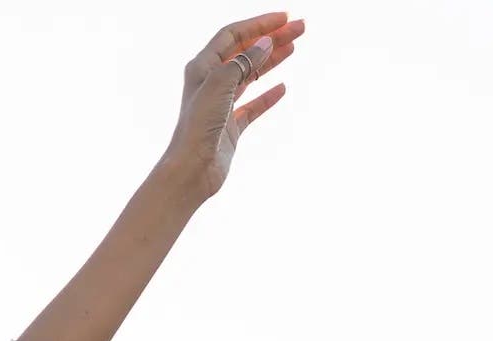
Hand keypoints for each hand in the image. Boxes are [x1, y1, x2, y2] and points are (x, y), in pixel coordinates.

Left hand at [161, 13, 302, 201]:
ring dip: (272, 60)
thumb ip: (243, 61)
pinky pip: (252, 106)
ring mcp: (221, 105)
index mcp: (202, 68)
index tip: (284, 18)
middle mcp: (210, 84)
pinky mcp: (230, 127)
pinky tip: (282, 88)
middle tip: (300, 28)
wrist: (192, 170)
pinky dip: (267, 96)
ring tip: (294, 47)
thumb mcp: (220, 84)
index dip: (258, 24)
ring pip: (250, 76)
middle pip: (244, 53)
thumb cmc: (198, 126)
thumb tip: (265, 43)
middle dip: (271, 38)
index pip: (232, 35)